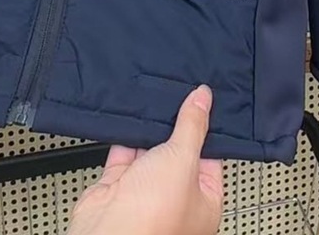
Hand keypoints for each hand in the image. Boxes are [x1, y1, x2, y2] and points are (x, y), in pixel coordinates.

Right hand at [67, 85, 223, 234]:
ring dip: (148, 132)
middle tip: (175, 97)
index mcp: (203, 202)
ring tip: (153, 103)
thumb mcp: (183, 159)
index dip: (205, 130)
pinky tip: (130, 119)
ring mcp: (144, 193)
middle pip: (177, 153)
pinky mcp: (117, 187)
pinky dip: (124, 137)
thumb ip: (192, 126)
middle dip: (173, 128)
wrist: (109, 234)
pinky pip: (123, 155)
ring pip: (149, 152)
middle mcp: (174, 199)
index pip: (209, 158)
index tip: (200, 102)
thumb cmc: (154, 219)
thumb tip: (203, 99)